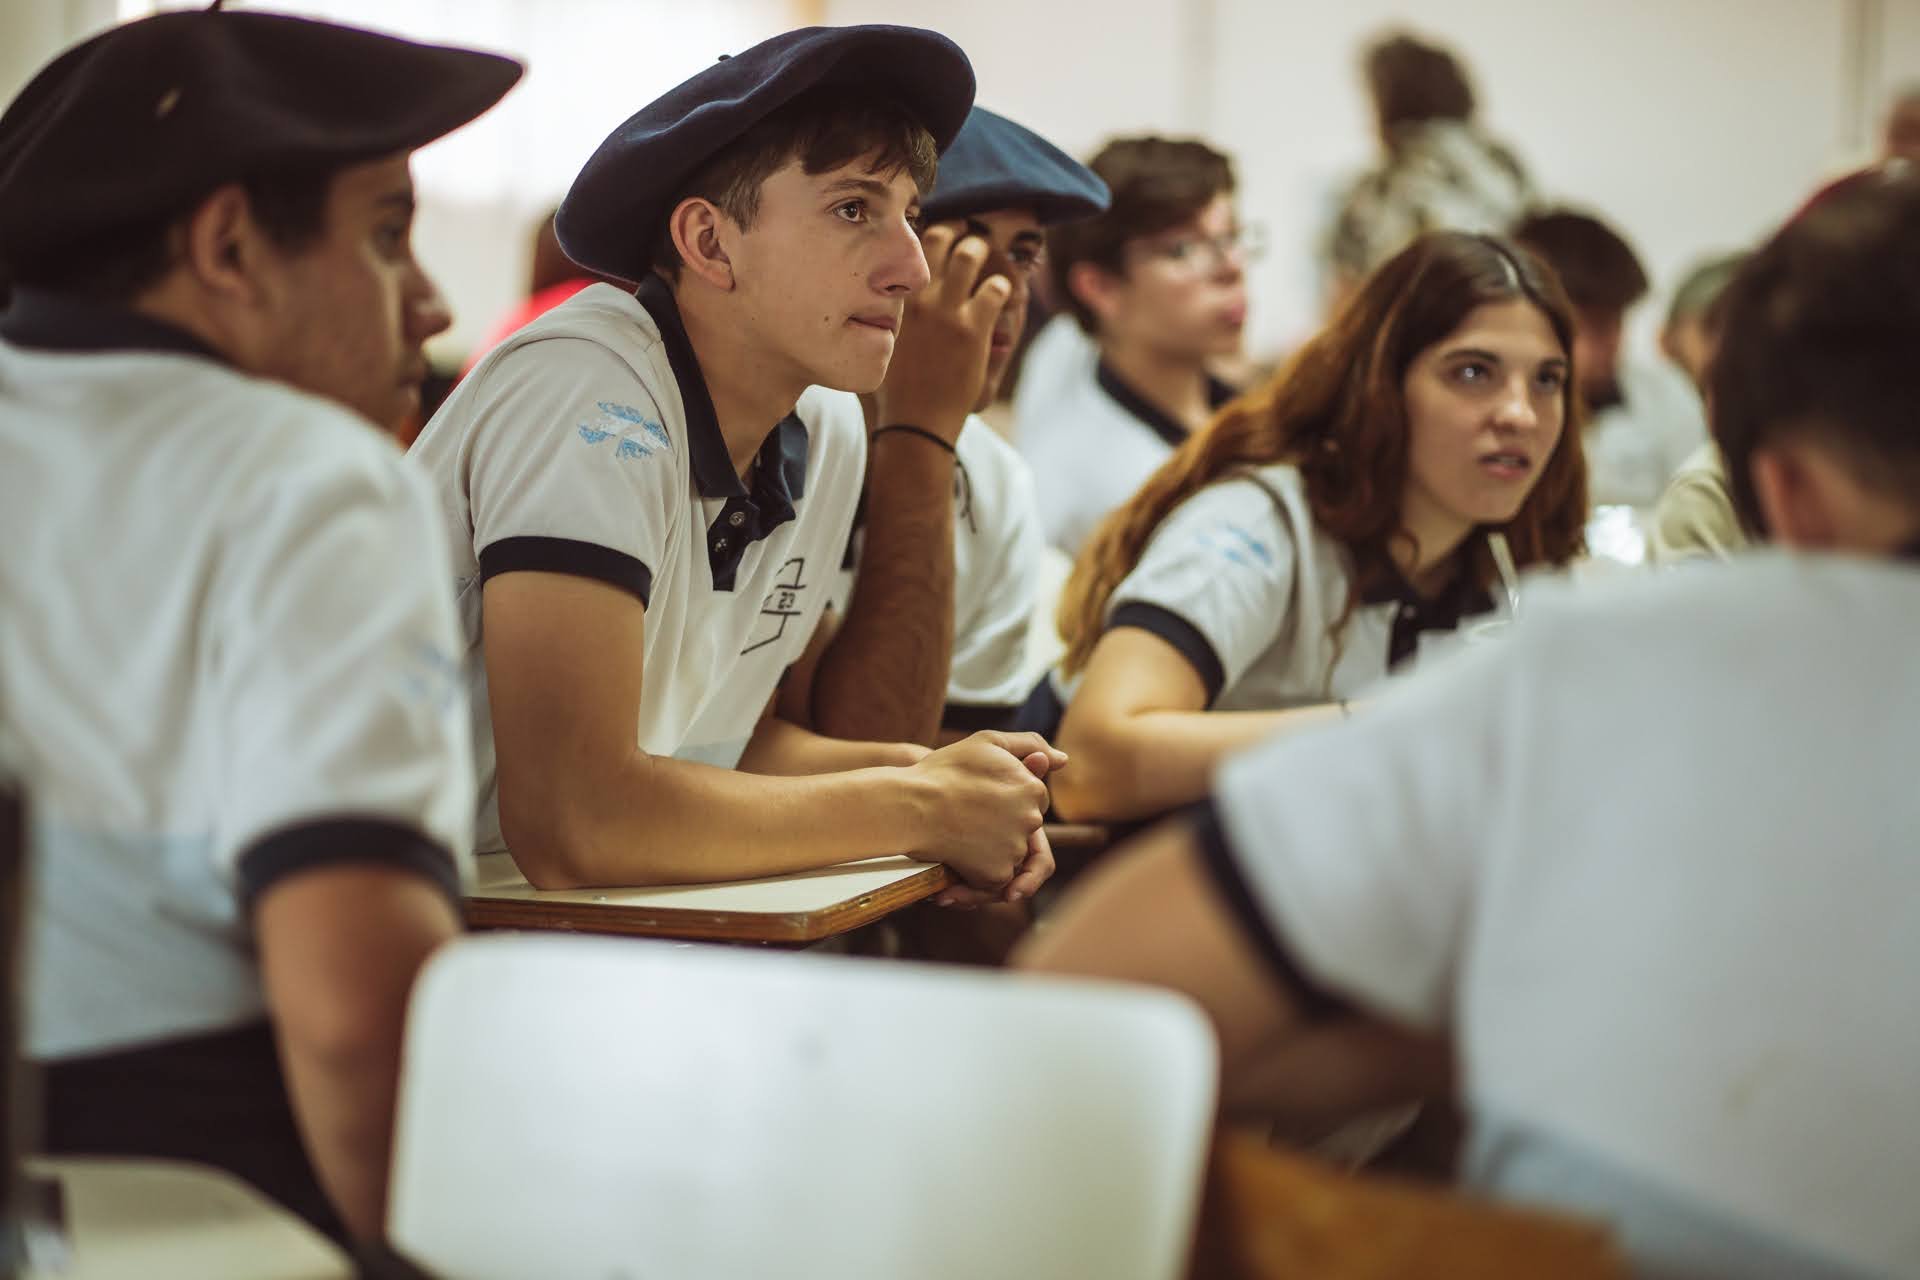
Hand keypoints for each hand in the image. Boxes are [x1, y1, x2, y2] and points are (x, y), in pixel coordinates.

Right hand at [871, 223, 1012, 442]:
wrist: (914, 423)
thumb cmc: (892, 393)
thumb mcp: (872, 348)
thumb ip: (873, 322)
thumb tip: (863, 311)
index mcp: (890, 300)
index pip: (906, 249)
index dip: (923, 236)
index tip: (934, 235)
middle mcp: (916, 298)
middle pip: (938, 237)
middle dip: (956, 230)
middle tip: (966, 233)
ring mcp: (946, 312)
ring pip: (969, 254)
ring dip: (981, 250)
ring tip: (986, 255)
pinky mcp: (973, 329)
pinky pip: (995, 289)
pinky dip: (1002, 287)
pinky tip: (1000, 294)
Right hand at [906, 731, 1064, 890]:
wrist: (910, 803)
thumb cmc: (945, 770)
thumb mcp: (988, 743)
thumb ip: (1030, 746)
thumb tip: (1062, 760)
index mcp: (1032, 789)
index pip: (1032, 802)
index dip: (1006, 803)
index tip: (978, 803)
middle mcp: (1031, 820)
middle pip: (1022, 832)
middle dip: (998, 832)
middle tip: (965, 826)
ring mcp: (1014, 848)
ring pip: (1008, 858)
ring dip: (985, 857)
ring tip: (955, 845)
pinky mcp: (996, 873)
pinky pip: (992, 881)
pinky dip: (973, 879)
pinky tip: (951, 867)